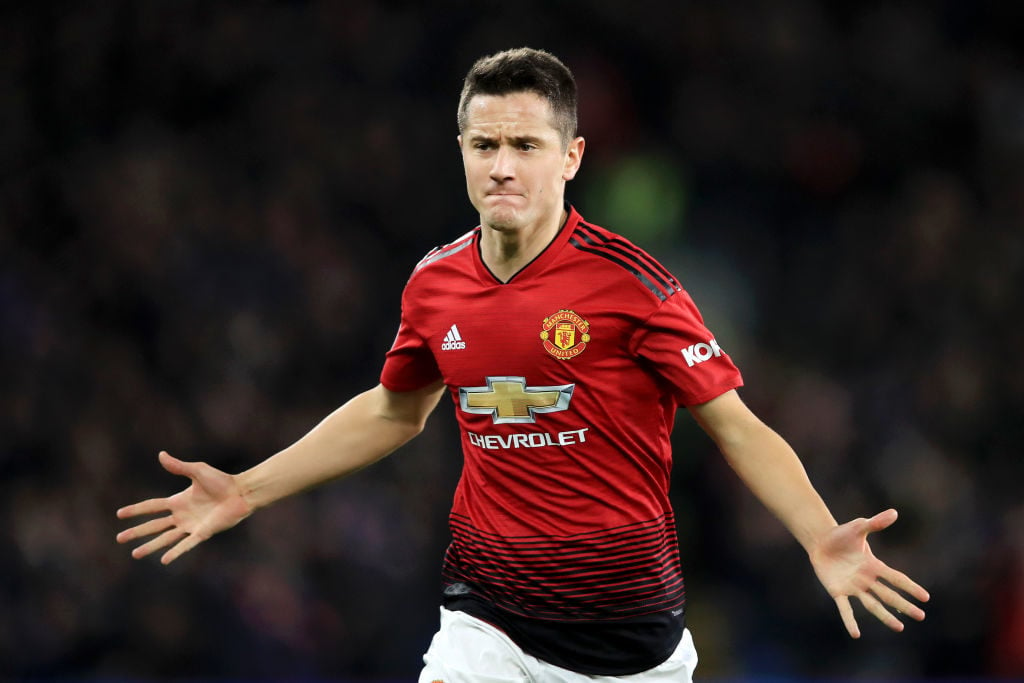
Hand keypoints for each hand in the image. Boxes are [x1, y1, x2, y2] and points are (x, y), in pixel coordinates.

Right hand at [116, 451, 252, 564]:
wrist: (241, 492)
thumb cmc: (221, 481)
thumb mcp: (197, 471)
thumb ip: (178, 466)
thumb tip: (161, 454)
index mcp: (178, 501)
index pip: (152, 507)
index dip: (136, 510)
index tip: (119, 514)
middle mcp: (182, 516)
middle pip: (154, 526)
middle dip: (137, 532)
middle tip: (119, 539)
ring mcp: (191, 526)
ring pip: (166, 538)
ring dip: (150, 546)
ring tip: (135, 554)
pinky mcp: (203, 532)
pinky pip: (186, 544)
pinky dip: (175, 552)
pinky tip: (164, 560)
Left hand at [809, 508, 929, 637]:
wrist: (821, 541)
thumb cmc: (842, 535)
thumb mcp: (859, 528)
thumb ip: (875, 523)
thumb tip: (894, 512)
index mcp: (874, 566)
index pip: (896, 578)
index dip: (910, 587)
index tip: (926, 598)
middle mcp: (866, 579)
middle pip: (889, 594)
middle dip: (904, 605)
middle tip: (921, 616)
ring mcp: (853, 587)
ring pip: (872, 604)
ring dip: (885, 616)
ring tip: (900, 628)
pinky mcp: (837, 591)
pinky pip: (845, 608)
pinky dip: (850, 620)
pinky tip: (855, 634)